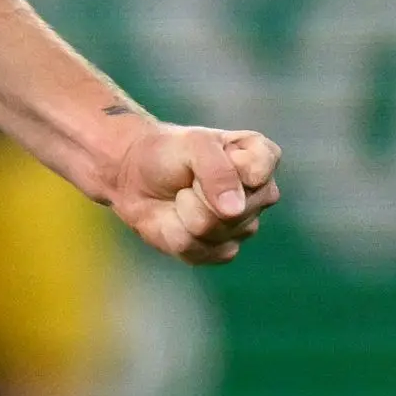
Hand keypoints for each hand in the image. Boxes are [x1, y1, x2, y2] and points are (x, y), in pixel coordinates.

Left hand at [103, 120, 281, 264]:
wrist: (134, 176)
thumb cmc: (168, 152)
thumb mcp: (192, 144)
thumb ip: (217, 169)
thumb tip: (234, 211)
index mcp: (261, 159)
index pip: (257, 171)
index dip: (223, 167)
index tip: (203, 151)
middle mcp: (260, 195)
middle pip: (235, 209)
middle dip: (198, 192)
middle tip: (187, 179)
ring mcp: (244, 226)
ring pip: (213, 230)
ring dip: (183, 211)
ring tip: (180, 196)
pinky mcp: (221, 251)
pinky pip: (197, 249)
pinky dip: (174, 232)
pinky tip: (174, 217)